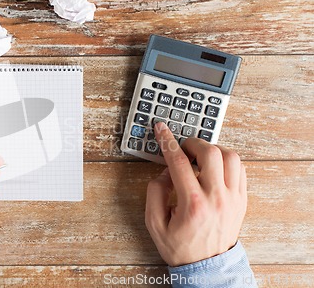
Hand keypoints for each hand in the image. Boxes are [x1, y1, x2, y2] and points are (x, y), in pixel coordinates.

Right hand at [145, 122, 246, 266]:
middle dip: (193, 143)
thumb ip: (154, 192)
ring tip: (199, 156)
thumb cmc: (181, 247)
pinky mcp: (242, 200)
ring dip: (213, 149)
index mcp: (193, 204)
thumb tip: (165, 171)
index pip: (179, 162)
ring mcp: (233, 198)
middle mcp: (217, 198)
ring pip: (231, 157)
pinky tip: (214, 167)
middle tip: (182, 148)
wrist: (207, 267)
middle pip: (210, 152)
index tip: (162, 129)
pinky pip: (240, 169)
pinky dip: (227, 161)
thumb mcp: (154, 223)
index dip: (167, 141)